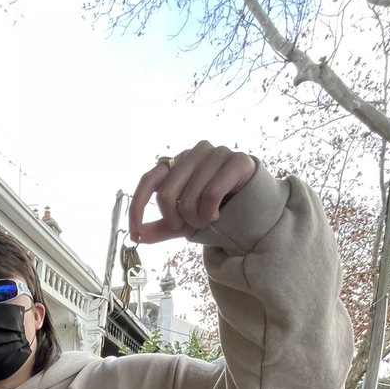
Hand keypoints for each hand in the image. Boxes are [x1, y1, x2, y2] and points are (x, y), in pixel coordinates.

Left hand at [128, 141, 255, 244]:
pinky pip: (211, 194)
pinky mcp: (237, 161)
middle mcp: (194, 152)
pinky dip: (210, 214)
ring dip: (196, 220)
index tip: (134, 234)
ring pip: (188, 198)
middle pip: (166, 195)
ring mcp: (217, 153)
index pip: (148, 180)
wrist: (255, 208)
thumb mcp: (185, 221)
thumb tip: (137, 236)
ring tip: (208, 219)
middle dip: (175, 220)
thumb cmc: (216, 210)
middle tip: (189, 225)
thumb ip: (161, 227)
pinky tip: (218, 215)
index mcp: (178, 162)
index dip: (137, 208)